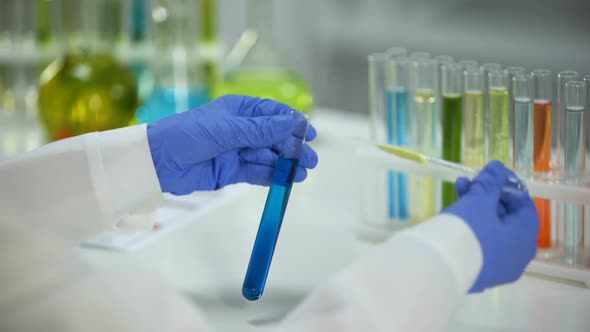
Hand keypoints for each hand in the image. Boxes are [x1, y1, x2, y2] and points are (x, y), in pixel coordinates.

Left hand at [147, 95, 317, 194]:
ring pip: (268, 157)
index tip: (309, 133)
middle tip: (310, 159)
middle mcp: (241, 130)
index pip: (272, 113)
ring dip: (285, 164)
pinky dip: (272, 176)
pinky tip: (287, 180)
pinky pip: (257, 173)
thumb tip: (292, 123)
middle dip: (293, 148)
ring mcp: (237, 151)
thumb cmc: (187, 134)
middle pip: (274, 137)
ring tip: (302, 173)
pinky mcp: (232, 172)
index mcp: (239, 110)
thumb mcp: (225, 129)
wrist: (157, 162)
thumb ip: (259, 130)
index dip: (292, 122)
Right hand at [444, 161, 538, 292]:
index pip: (524, 204)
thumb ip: (490, 182)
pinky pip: (480, 244)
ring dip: (476, 209)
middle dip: (486, 196)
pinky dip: (471, 228)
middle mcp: (518, 255)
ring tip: (457, 191)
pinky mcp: (480, 273)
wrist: (440, 269)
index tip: (490, 174)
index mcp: (525, 236)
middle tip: (468, 182)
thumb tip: (497, 167)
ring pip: (491, 230)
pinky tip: (454, 215)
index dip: (507, 185)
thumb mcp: (479, 201)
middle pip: (506, 217)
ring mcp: (499, 267)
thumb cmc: (468, 231)